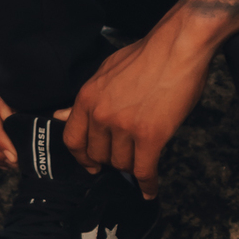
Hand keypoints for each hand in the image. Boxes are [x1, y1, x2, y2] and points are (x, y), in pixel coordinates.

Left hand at [59, 17, 214, 197]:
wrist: (178, 47)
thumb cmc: (148, 55)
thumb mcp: (107, 71)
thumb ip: (86, 98)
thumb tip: (60, 115)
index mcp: (88, 98)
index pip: (73, 140)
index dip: (82, 157)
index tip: (91, 165)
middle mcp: (101, 115)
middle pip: (99, 156)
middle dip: (112, 160)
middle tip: (126, 157)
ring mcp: (125, 127)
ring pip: (122, 164)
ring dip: (132, 167)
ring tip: (143, 162)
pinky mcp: (150, 136)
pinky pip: (144, 171)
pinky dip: (147, 185)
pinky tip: (149, 191)